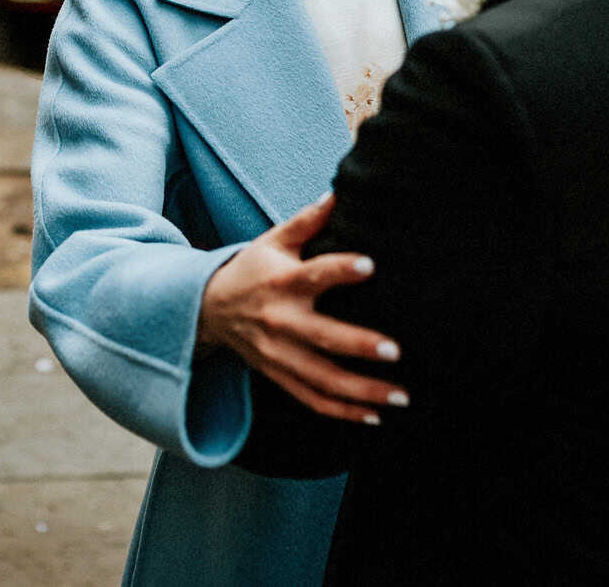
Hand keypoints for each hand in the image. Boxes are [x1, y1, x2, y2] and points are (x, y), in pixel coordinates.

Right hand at [197, 194, 407, 423]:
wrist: (209, 308)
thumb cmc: (252, 269)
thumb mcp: (273, 241)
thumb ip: (308, 221)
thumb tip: (340, 192)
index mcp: (282, 282)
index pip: (313, 275)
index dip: (340, 269)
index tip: (370, 265)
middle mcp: (281, 321)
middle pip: (322, 337)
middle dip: (358, 345)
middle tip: (394, 350)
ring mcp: (279, 354)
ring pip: (322, 379)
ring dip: (362, 391)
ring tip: (400, 395)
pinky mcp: (279, 376)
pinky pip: (313, 400)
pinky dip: (343, 412)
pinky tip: (375, 416)